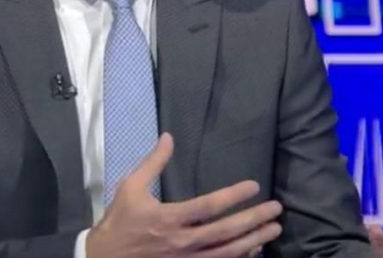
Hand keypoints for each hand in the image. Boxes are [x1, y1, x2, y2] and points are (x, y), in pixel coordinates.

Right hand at [86, 133, 282, 257]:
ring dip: (254, 240)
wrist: (107, 257)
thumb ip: (153, 163)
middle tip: (276, 209)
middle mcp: (183, 242)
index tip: (254, 186)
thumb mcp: (131, 187)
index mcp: (169, 218)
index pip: (209, 206)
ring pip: (229, 252)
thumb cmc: (120, 220)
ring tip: (274, 229)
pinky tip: (254, 250)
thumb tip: (168, 137)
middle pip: (226, 231)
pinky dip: (240, 257)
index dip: (234, 196)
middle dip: (254, 219)